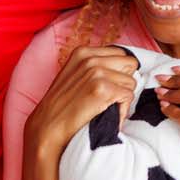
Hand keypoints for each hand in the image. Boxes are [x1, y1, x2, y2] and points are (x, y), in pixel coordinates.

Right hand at [24, 46, 138, 158]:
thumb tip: (124, 67)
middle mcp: (90, 58)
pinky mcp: (102, 89)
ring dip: (122, 97)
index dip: (120, 72)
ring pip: (131, 82)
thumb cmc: (62, 106)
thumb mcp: (75, 75)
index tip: (109, 85)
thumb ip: (95, 66)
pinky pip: (128, 96)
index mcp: (83, 52)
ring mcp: (97, 72)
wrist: (48, 127)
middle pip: (130, 64)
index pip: (121, 53)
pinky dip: (122, 109)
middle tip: (109, 97)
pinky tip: (106, 114)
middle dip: (124, 81)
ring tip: (105, 107)